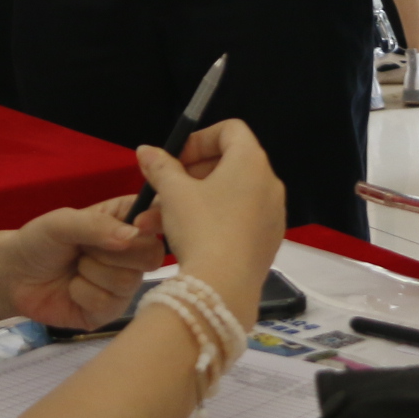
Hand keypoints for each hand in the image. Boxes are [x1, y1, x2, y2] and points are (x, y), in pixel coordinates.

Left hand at [1, 199, 163, 330]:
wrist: (14, 277)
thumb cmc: (40, 240)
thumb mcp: (62, 222)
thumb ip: (96, 226)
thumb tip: (133, 236)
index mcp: (126, 221)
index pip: (160, 217)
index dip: (158, 221)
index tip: (140, 224)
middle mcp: (132, 252)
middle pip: (153, 254)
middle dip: (114, 252)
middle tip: (86, 249)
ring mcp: (123, 285)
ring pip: (129, 281)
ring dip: (92, 272)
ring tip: (75, 267)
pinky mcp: (110, 311)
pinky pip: (110, 303)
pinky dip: (83, 293)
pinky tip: (72, 288)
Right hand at [135, 120, 284, 323]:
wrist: (225, 288)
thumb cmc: (201, 229)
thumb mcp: (173, 193)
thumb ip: (160, 167)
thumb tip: (146, 151)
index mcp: (251, 162)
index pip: (230, 130)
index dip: (199, 139)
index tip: (176, 159)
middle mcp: (269, 184)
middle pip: (229, 163)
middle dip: (191, 173)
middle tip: (166, 188)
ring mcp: (272, 214)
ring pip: (229, 196)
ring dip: (194, 200)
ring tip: (158, 219)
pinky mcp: (268, 241)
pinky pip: (239, 219)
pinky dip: (213, 219)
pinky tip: (183, 237)